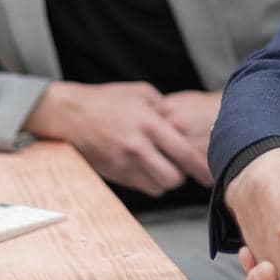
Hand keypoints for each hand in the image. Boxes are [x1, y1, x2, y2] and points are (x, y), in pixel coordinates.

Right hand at [24, 81, 209, 195]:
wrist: (68, 114)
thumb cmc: (105, 100)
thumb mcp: (139, 92)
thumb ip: (163, 105)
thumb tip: (179, 119)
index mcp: (148, 123)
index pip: (183, 152)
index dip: (201, 167)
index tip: (211, 175)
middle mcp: (138, 145)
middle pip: (173, 177)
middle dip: (182, 176)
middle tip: (182, 168)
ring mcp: (123, 162)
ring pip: (158, 187)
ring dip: (164, 181)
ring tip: (162, 167)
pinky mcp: (113, 173)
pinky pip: (141, 187)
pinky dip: (148, 182)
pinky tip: (146, 168)